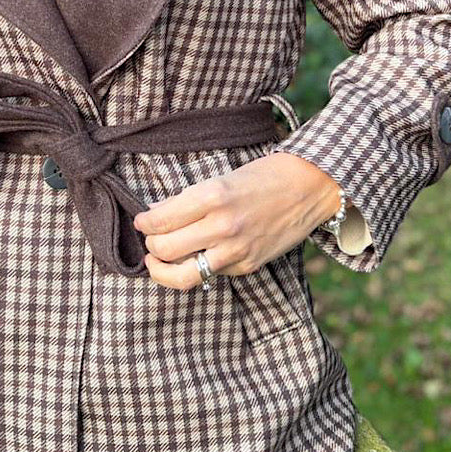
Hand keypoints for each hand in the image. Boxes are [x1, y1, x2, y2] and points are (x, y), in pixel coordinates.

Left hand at [131, 151, 342, 290]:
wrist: (309, 187)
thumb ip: (189, 200)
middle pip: (164, 250)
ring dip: (163, 269)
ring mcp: (236, 251)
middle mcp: (222, 226)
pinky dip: (197, 267)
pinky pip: (210, 274)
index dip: (144, 223)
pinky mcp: (247, 266)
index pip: (160, 220)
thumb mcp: (221, 179)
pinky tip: (196, 256)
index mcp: (212, 196)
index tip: (142, 221)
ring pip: (182, 275)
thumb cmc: (264, 176)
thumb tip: (156, 213)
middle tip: (151, 239)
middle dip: (150, 246)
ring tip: (158, 261)